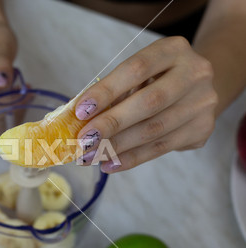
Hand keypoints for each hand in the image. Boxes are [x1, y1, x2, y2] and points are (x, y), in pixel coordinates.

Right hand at [0, 21, 16, 109]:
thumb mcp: (1, 49)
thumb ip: (1, 66)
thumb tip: (1, 83)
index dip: (5, 104)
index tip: (23, 94)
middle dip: (9, 108)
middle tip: (27, 93)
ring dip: (10, 108)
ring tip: (23, 92)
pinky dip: (8, 107)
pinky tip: (18, 94)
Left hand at [75, 36, 218, 172]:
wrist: (197, 88)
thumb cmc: (156, 79)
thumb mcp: (139, 74)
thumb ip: (114, 91)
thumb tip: (77, 118)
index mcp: (174, 50)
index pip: (136, 69)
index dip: (106, 91)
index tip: (80, 111)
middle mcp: (195, 73)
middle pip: (148, 102)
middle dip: (111, 124)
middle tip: (83, 141)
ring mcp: (202, 102)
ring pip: (154, 130)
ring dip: (117, 147)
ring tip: (91, 156)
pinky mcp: (203, 129)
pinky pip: (161, 148)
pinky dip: (131, 158)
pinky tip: (110, 164)